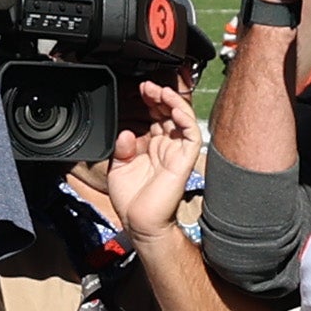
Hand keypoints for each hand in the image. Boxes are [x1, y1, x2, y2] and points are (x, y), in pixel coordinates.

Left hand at [104, 80, 203, 243]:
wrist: (140, 223)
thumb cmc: (132, 201)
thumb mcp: (118, 168)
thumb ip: (122, 147)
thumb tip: (126, 132)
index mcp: (152, 147)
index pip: (155, 116)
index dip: (150, 100)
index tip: (141, 90)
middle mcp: (166, 147)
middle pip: (168, 113)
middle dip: (160, 96)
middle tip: (148, 87)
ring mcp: (176, 152)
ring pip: (182, 119)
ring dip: (173, 102)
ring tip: (160, 91)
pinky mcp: (184, 160)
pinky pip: (191, 134)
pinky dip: (185, 118)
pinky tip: (174, 107)